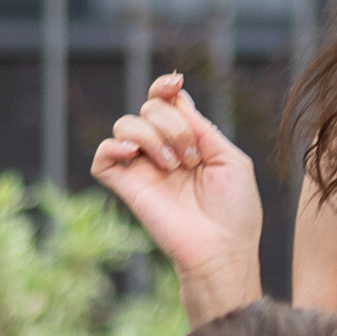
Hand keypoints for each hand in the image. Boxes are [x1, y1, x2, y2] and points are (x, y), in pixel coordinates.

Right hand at [92, 77, 264, 315]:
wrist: (222, 250)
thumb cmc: (235, 211)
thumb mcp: (231, 160)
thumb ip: (203, 128)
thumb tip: (178, 99)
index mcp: (189, 143)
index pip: (166, 103)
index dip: (165, 88)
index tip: (175, 84)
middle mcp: (163, 152)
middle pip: (149, 108)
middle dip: (173, 124)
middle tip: (192, 158)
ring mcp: (143, 169)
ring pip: (125, 124)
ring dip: (151, 135)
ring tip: (173, 165)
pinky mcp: (127, 188)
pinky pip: (102, 157)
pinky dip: (112, 147)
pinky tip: (132, 154)